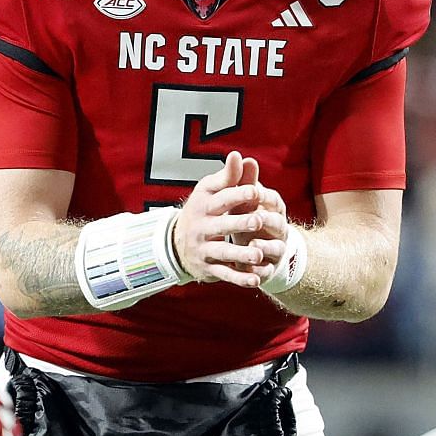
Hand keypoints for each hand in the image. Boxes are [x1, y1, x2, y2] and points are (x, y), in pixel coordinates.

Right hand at [173, 151, 278, 287]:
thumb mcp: (209, 191)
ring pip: (223, 251)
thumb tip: (239, 155)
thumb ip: (228, 176)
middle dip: (239, 223)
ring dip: (240, 254)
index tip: (256, 192)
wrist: (176, 242)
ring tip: (259, 255)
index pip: (222, 199)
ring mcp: (203, 249)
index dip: (238, 195)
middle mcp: (201, 227)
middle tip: (258, 221)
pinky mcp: (208, 268)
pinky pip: (224, 274)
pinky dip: (239, 279)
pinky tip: (255, 280)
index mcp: (204, 204)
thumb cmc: (203, 209)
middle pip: (221, 225)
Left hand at [239, 168, 288, 274]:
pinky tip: (248, 271)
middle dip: (267, 220)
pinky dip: (258, 271)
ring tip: (252, 245)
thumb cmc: (246, 216)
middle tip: (255, 218)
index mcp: (273, 209)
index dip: (264, 195)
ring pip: (275, 248)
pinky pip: (266, 271)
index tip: (253, 191)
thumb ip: (241, 179)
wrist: (252, 247)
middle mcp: (278, 228)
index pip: (273, 199)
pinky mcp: (269, 268)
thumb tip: (239, 156)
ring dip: (265, 246)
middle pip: (278, 223)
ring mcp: (276, 249)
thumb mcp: (243, 199)